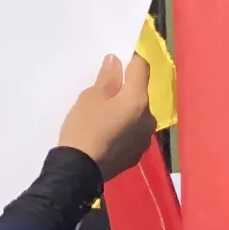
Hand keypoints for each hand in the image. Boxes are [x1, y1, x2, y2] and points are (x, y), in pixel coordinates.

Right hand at [57, 53, 155, 179]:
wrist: (80, 170)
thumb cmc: (84, 127)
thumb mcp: (90, 97)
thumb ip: (108, 78)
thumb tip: (116, 61)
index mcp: (138, 100)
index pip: (142, 68)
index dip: (130, 60)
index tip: (116, 60)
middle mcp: (148, 118)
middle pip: (140, 93)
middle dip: (125, 89)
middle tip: (102, 93)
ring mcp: (145, 138)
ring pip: (137, 114)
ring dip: (125, 110)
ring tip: (103, 116)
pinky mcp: (138, 153)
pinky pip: (133, 132)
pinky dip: (124, 128)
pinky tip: (107, 134)